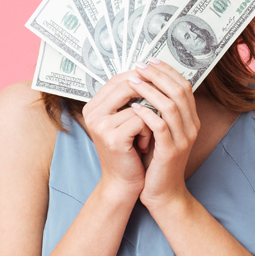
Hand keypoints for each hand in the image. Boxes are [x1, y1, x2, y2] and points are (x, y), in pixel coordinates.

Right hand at [82, 70, 152, 202]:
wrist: (124, 183)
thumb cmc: (130, 151)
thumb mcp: (127, 122)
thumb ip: (131, 100)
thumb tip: (151, 72)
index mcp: (93, 107)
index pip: (117, 79)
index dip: (140, 76)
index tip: (158, 79)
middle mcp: (92, 114)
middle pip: (125, 86)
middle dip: (148, 92)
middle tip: (162, 103)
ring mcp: (100, 126)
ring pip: (137, 105)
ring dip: (150, 118)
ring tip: (148, 134)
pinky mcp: (112, 138)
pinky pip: (141, 121)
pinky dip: (149, 132)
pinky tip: (144, 145)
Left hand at [128, 60, 200, 211]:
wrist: (163, 193)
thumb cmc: (156, 161)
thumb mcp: (160, 132)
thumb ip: (158, 111)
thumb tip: (143, 85)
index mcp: (190, 119)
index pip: (184, 86)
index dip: (167, 71)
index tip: (149, 61)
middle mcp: (191, 126)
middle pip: (180, 91)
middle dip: (158, 75)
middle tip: (139, 66)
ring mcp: (183, 139)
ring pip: (171, 106)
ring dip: (150, 90)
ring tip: (133, 81)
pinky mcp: (171, 151)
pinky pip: (161, 127)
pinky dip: (147, 114)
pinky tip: (133, 107)